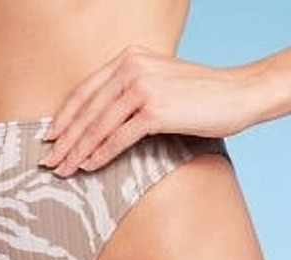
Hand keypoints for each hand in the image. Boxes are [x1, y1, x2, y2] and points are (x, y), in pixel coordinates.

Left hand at [40, 44, 263, 176]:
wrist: (241, 93)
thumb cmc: (202, 94)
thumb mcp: (161, 81)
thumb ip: (132, 90)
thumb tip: (100, 121)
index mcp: (130, 57)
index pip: (86, 90)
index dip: (64, 116)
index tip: (50, 137)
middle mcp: (133, 68)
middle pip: (88, 110)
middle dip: (66, 139)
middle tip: (49, 161)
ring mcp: (143, 87)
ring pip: (99, 125)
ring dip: (78, 151)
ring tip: (65, 170)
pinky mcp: (156, 110)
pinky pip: (119, 137)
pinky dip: (101, 154)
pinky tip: (89, 166)